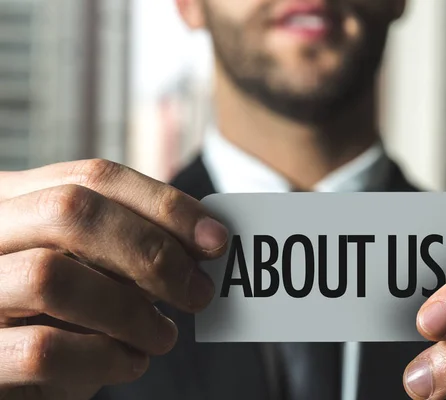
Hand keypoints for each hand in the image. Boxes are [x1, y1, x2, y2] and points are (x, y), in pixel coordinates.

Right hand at [0, 160, 227, 399]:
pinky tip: (130, 363)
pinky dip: (104, 358)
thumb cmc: (54, 313)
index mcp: (13, 200)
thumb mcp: (88, 267)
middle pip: (71, 210)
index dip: (164, 204)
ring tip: (164, 336)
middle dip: (152, 251)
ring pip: (51, 276)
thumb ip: (128, 245)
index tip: (216, 238)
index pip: (94, 177)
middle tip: (198, 292)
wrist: (8, 369)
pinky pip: (42, 350)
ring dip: (131, 311)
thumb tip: (206, 240)